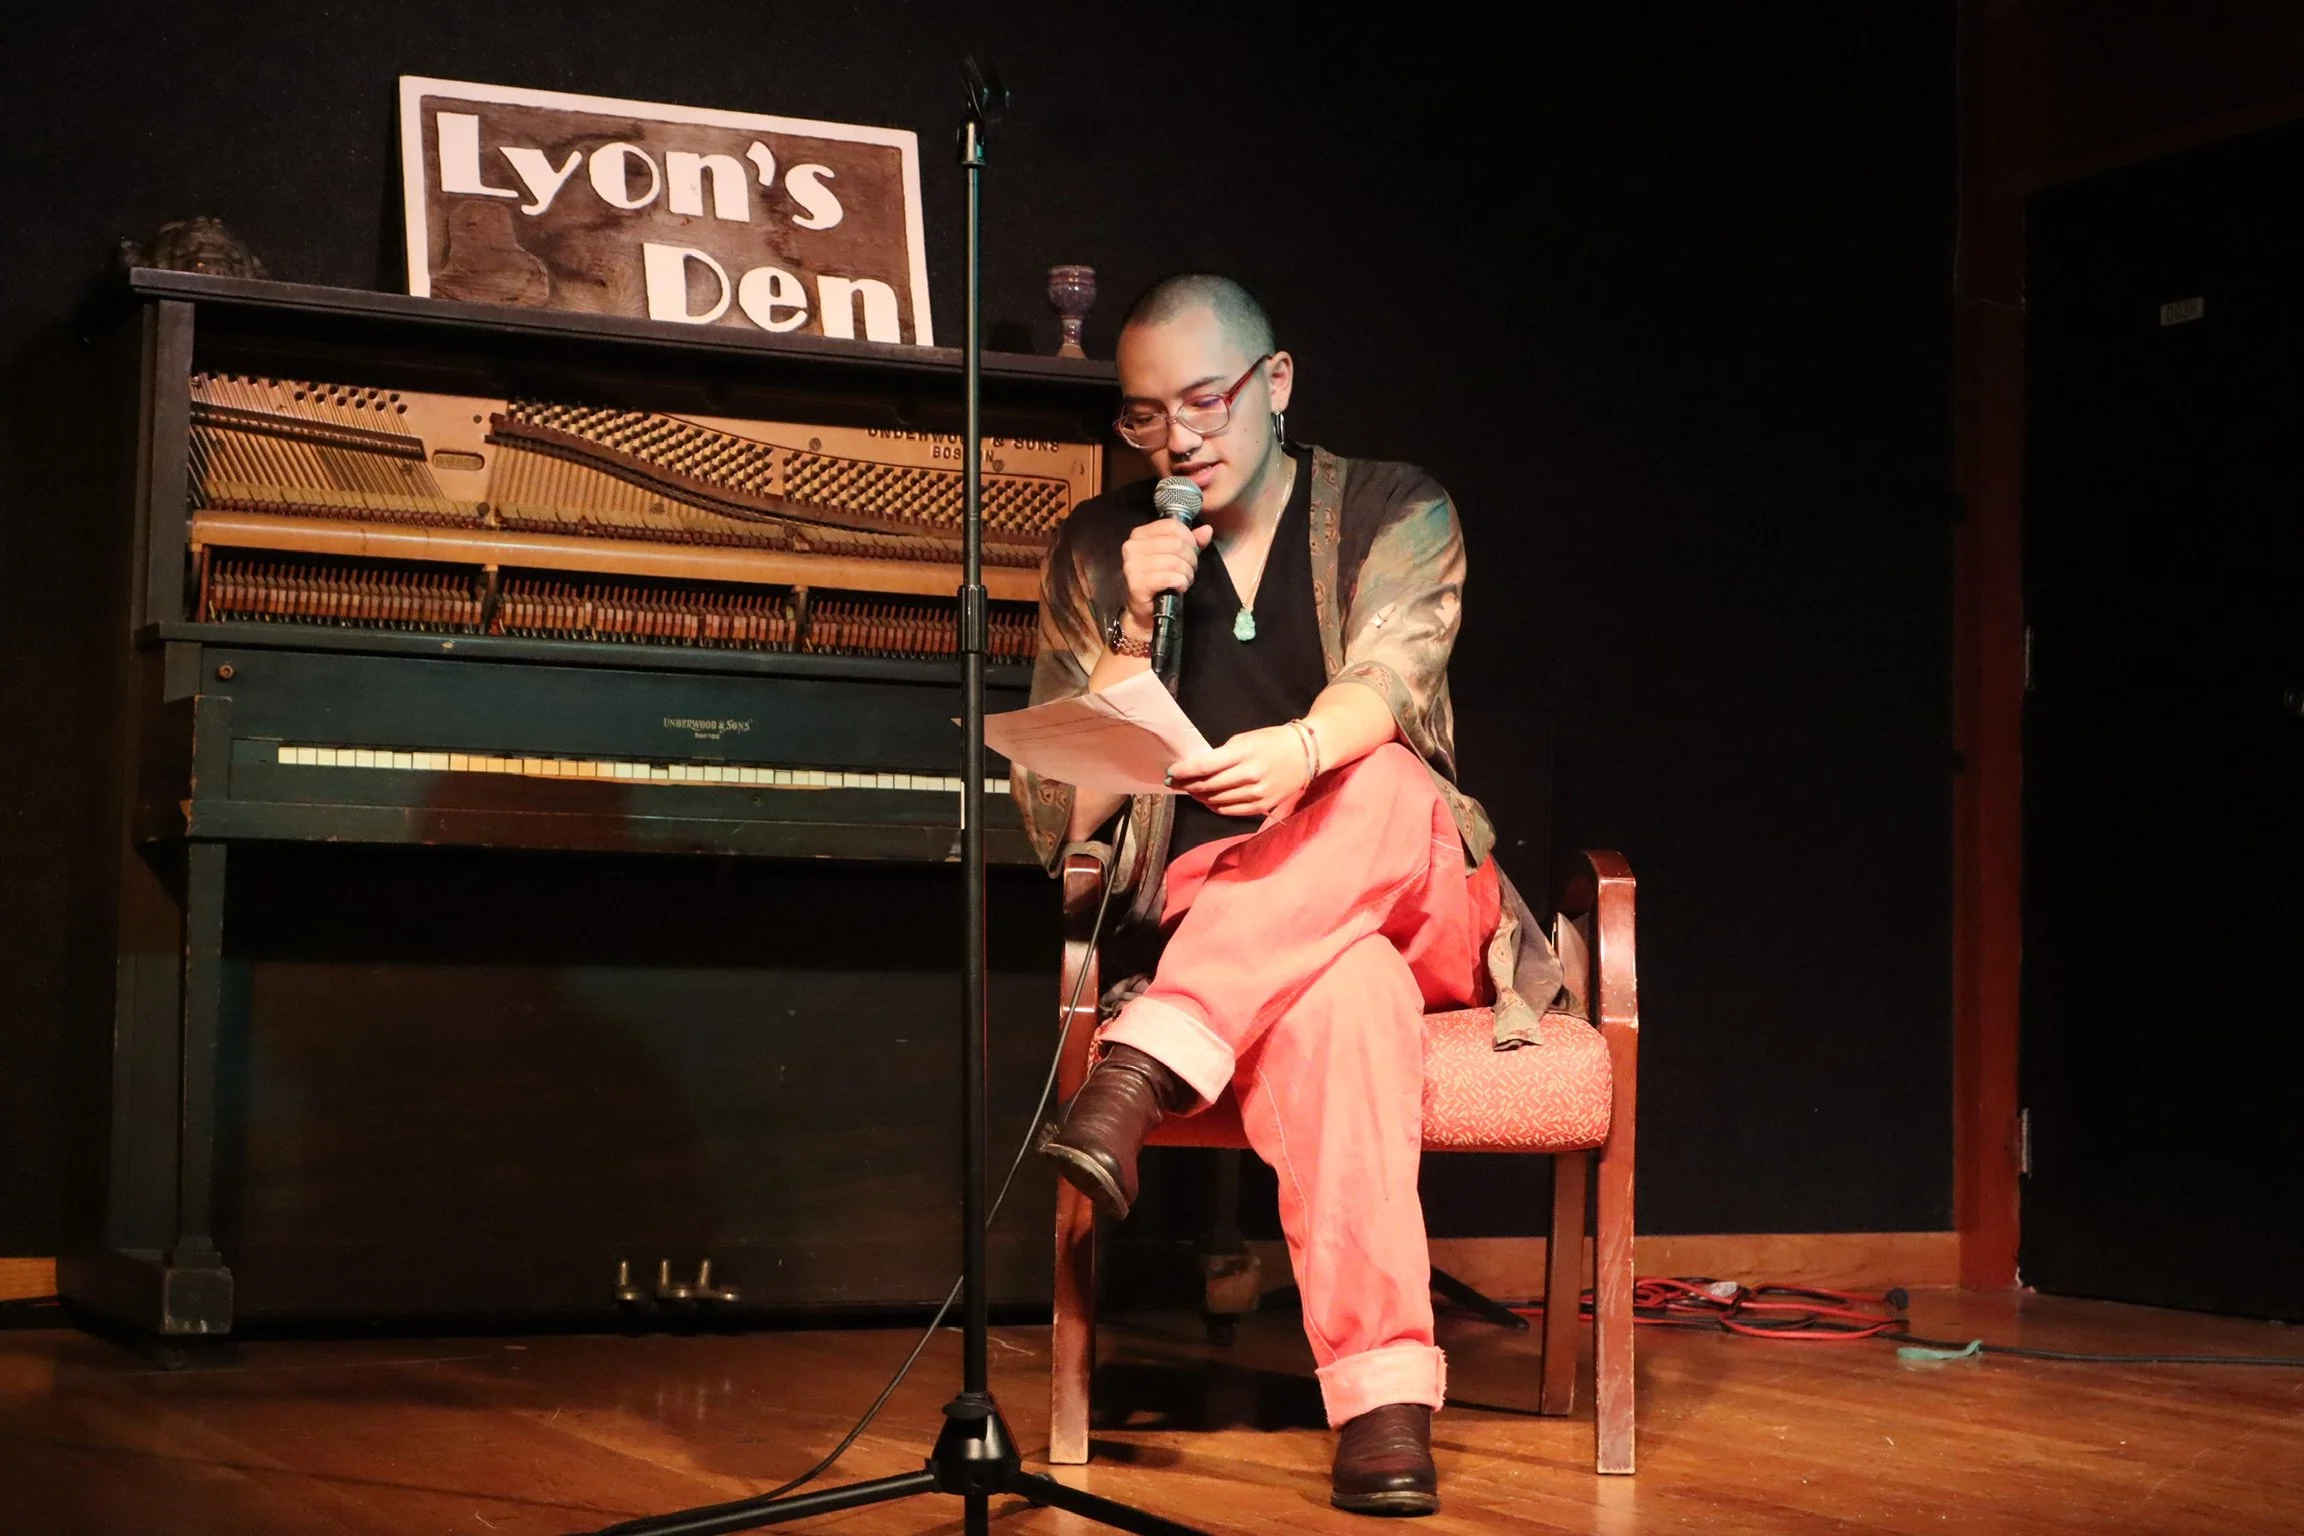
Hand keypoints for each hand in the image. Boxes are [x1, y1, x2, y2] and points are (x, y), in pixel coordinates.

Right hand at [1120, 516, 1215, 630]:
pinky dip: (1181, 583)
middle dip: (1191, 558)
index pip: (1172, 525)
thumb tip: (1207, 530)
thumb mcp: (1176, 555)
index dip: (1189, 538)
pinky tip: (1179, 587)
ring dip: (1187, 573)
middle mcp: (1132, 547)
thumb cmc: (1160, 579)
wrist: (1144, 609)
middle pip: (1176, 543)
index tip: (1192, 551)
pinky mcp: (1137, 584)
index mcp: (1139, 535)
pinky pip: (1170, 577)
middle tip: (1190, 569)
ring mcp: (1132, 566)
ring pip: (1174, 561)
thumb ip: (1191, 541)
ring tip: (1185, 579)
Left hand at [1168, 725, 1310, 818]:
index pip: (1205, 766)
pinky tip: (1207, 800)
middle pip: (1208, 786)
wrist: (1307, 753)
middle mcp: (1250, 775)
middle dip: (1187, 785)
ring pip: (1216, 800)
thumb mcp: (1246, 738)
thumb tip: (1198, 767)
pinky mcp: (1261, 806)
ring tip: (1189, 790)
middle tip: (1175, 783)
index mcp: (1244, 753)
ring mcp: (1256, 794)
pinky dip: (1214, 806)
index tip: (1171, 772)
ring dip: (1198, 796)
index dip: (1184, 771)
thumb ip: (1223, 754)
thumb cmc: (1273, 741)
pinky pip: (1230, 811)